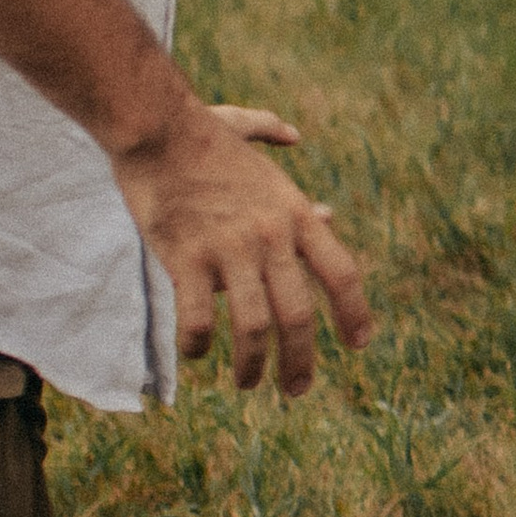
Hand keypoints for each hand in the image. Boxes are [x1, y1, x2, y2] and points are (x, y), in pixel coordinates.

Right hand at [112, 99, 372, 395]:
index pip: (341, 273)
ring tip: (247, 384)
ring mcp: (230, 250)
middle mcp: (271, 237)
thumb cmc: (200, 132)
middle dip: (300, 362)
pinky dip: (199, 345)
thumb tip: (294, 135)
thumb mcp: (251, 136)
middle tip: (297, 389)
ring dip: (251, 367)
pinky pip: (198, 320)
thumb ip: (274, 137)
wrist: (156, 127)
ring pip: (253, 328)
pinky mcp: (186, 259)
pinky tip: (197, 352)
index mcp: (294, 212)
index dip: (355, 313)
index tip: (359, 344)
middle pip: (299, 316)